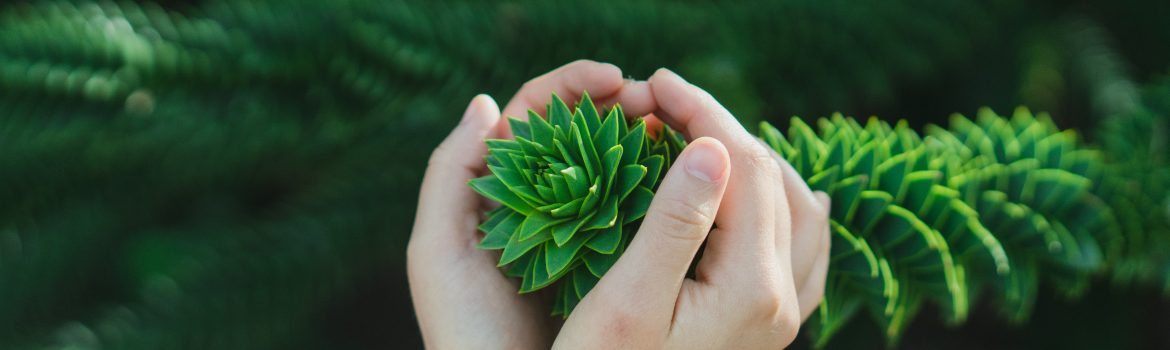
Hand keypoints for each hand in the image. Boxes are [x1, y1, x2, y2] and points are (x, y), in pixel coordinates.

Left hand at [407, 60, 657, 348]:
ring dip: (645, 141)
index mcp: (498, 188)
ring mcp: (576, 232)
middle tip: (659, 102)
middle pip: (583, 133)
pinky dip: (658, 190)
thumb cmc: (460, 327)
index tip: (615, 79)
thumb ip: (449, 175)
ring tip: (677, 130)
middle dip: (621, 106)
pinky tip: (683, 182)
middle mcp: (539, 202)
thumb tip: (486, 104)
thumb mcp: (438, 251)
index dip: (575, 86)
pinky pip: (634, 215)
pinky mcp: (606, 265)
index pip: (537, 115)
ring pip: (613, 169)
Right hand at [553, 69, 830, 348]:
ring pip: (795, 207)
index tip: (654, 85)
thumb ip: (674, 224)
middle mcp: (783, 297)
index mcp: (752, 287)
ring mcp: (785, 313)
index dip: (702, 114)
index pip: (742, 169)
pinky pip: (803, 246)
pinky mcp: (771, 324)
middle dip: (720, 127)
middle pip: (772, 179)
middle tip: (661, 101)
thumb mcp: (627, 303)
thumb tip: (711, 147)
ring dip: (750, 160)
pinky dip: (780, 203)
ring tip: (696, 136)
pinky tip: (764, 195)